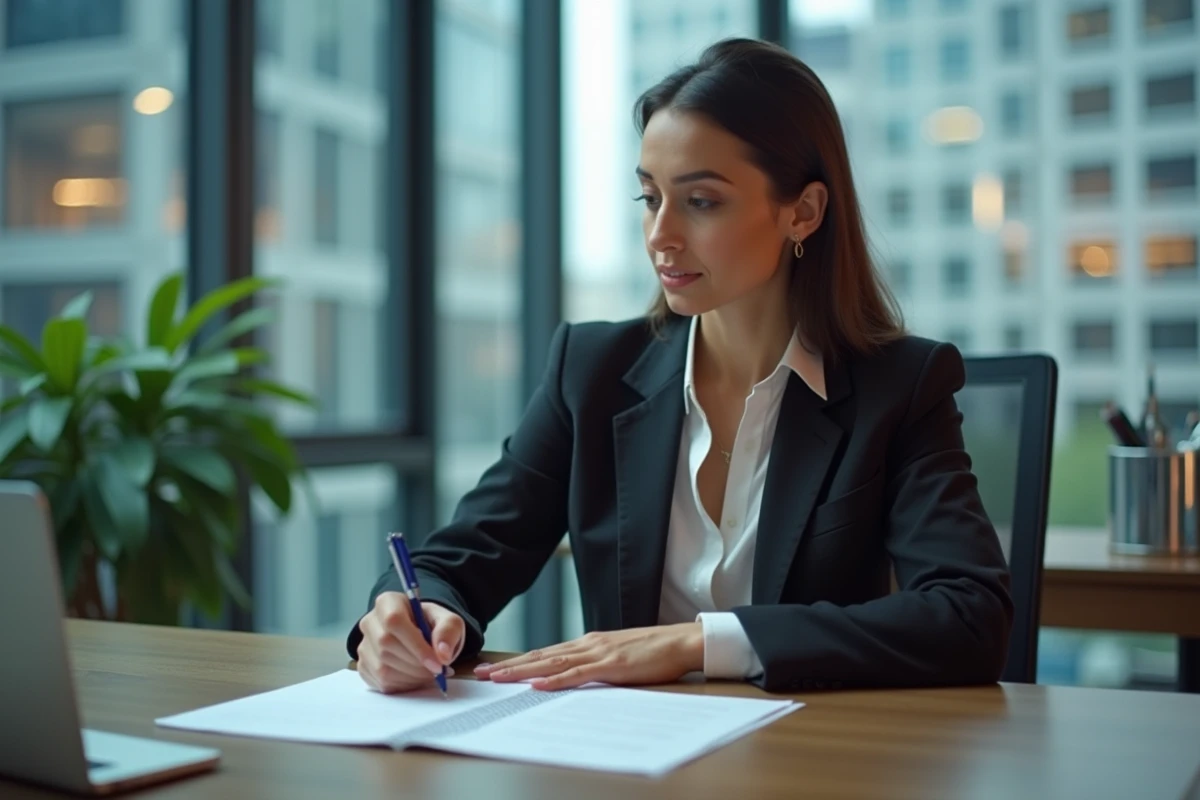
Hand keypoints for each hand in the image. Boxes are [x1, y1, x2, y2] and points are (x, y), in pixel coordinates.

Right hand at [356, 592, 465, 692]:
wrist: (422, 637)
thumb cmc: (433, 625)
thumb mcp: (449, 621)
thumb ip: (449, 631)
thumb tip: (442, 654)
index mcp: (388, 602)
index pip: (394, 621)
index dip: (416, 646)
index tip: (437, 664)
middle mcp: (370, 621)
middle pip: (387, 646)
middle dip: (417, 664)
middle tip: (438, 671)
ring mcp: (364, 645)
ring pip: (383, 667)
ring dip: (412, 677)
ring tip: (429, 673)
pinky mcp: (363, 666)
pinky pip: (380, 682)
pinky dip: (403, 685)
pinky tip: (416, 678)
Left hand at [474, 623, 703, 690]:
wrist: (680, 641)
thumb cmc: (653, 651)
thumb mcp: (618, 657)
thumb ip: (596, 664)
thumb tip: (576, 676)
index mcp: (588, 643)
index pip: (546, 654)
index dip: (518, 662)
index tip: (495, 669)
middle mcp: (587, 644)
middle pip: (541, 657)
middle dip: (510, 666)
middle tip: (482, 674)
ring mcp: (598, 653)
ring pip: (552, 664)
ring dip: (522, 672)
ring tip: (498, 679)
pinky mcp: (611, 665)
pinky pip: (577, 674)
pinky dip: (555, 680)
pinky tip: (537, 685)